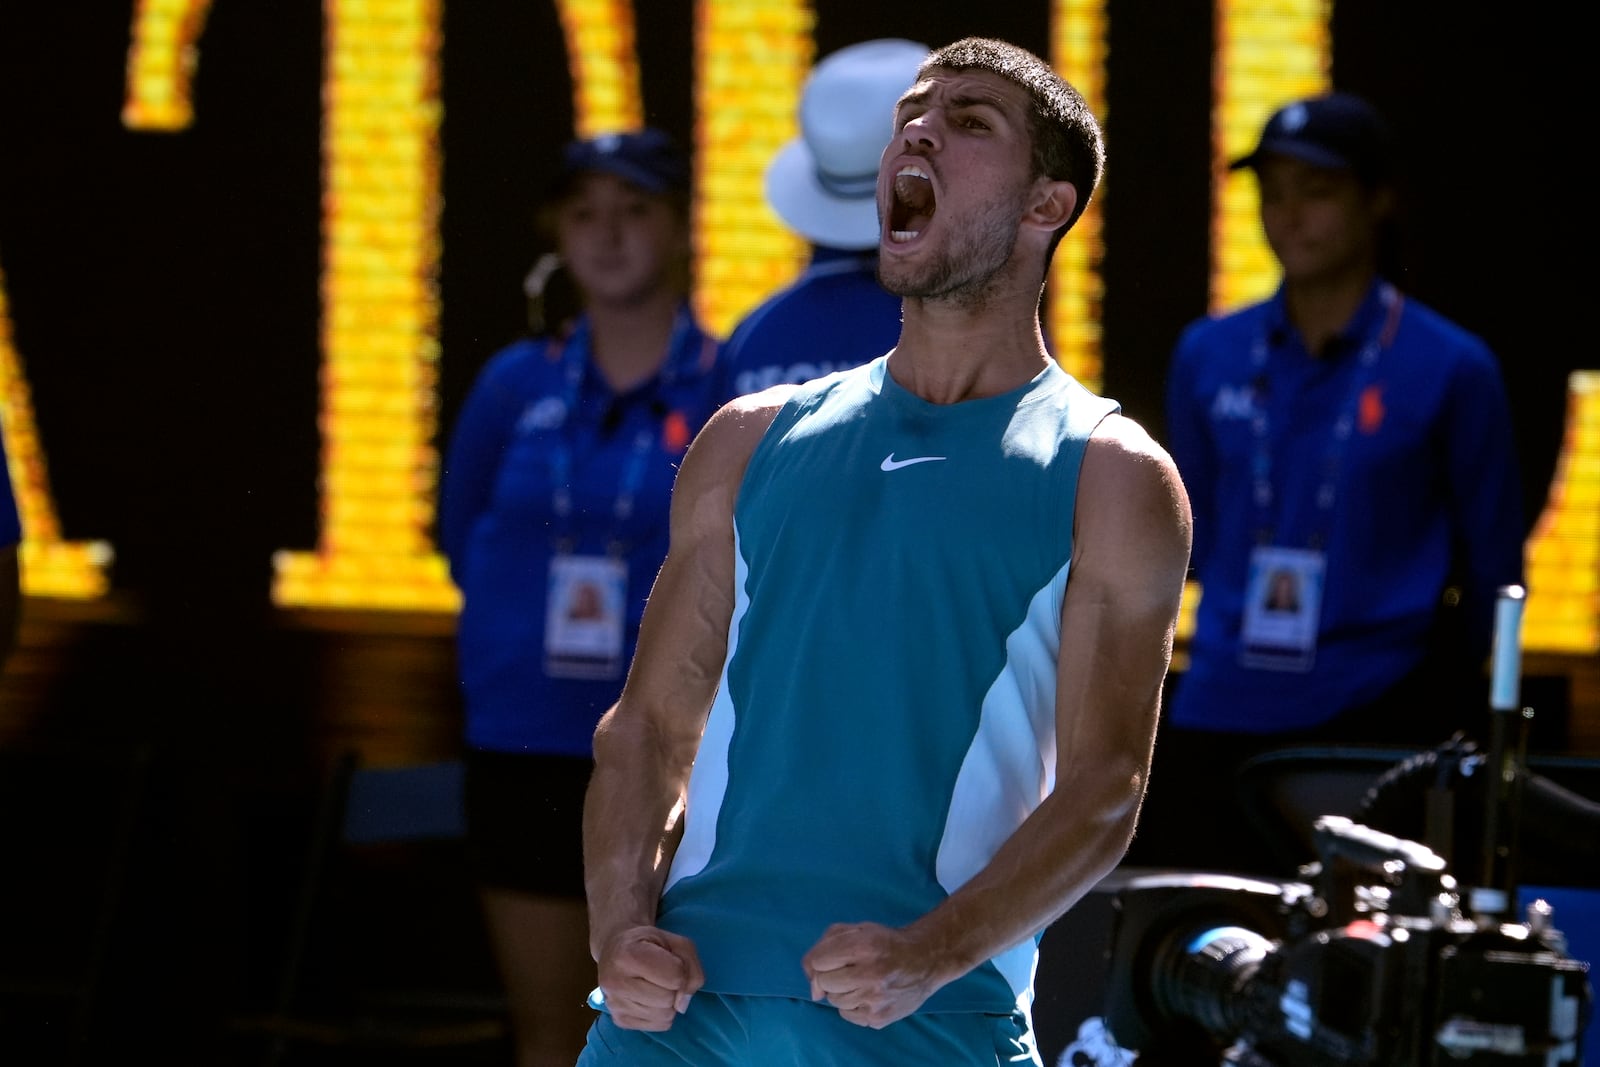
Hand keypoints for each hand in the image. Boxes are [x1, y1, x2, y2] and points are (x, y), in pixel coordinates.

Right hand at [595, 925, 703, 1030]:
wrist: (614, 949)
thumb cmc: (648, 943)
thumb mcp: (675, 942)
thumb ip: (691, 967)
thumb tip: (682, 1005)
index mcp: (628, 954)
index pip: (675, 976)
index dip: (680, 969)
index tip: (668, 960)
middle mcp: (615, 982)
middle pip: (669, 999)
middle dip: (673, 987)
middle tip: (659, 973)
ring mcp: (614, 1004)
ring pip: (665, 1016)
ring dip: (668, 1002)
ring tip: (653, 985)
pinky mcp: (619, 1020)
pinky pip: (659, 1026)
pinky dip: (661, 1013)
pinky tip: (648, 997)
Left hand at [801, 922, 939, 1028]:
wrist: (925, 960)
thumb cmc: (884, 943)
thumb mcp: (856, 930)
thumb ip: (824, 948)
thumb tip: (814, 992)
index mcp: (864, 945)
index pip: (818, 961)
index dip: (823, 958)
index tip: (836, 957)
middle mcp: (871, 973)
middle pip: (824, 983)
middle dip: (831, 975)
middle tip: (850, 969)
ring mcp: (876, 999)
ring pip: (834, 1000)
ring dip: (842, 990)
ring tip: (862, 980)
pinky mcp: (879, 1018)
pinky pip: (847, 1014)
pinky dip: (853, 1005)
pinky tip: (869, 993)